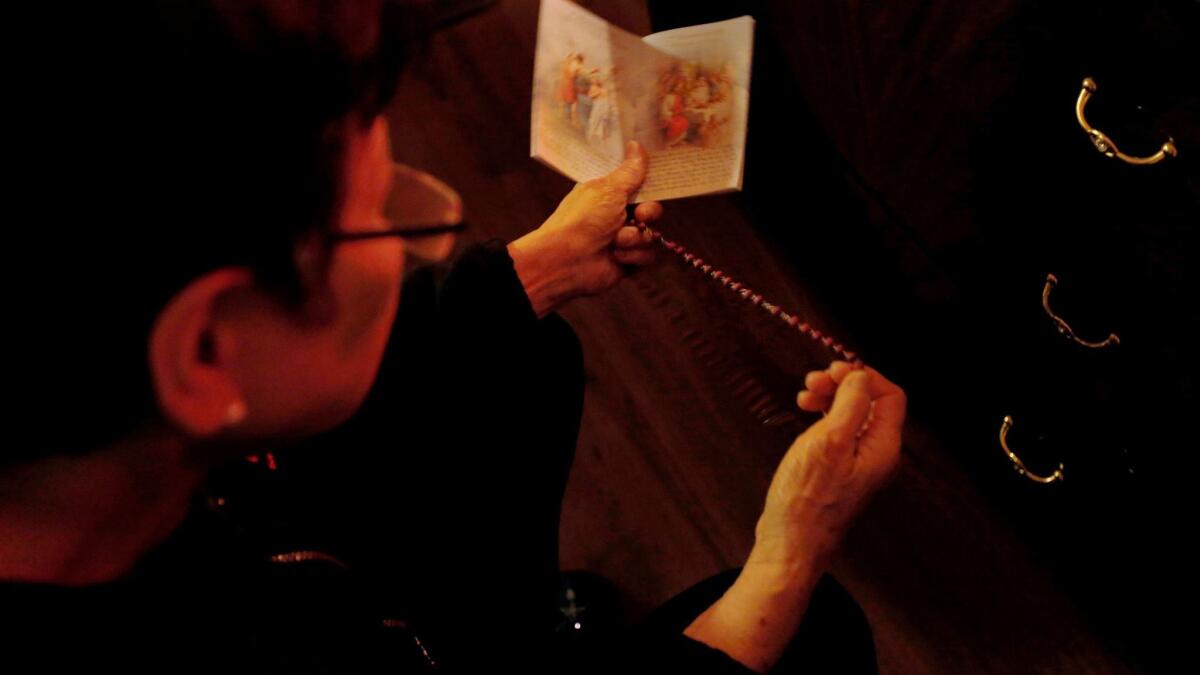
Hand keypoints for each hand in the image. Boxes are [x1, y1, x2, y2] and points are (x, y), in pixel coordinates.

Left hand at [508, 141, 661, 316]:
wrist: (565, 260)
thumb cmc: (582, 220)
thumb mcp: (609, 189)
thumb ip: (630, 171)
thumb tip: (636, 144)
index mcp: (610, 195)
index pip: (639, 186)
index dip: (651, 186)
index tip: (661, 183)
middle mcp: (617, 216)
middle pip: (652, 210)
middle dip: (649, 213)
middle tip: (639, 216)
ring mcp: (623, 240)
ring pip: (651, 236)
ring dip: (636, 238)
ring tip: (616, 242)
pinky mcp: (627, 262)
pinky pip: (647, 256)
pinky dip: (633, 256)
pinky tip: (616, 257)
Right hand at [683, 363, 903, 671]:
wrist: (791, 543)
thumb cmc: (807, 499)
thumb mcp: (829, 441)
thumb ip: (850, 404)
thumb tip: (860, 377)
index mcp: (884, 447)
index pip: (891, 396)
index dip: (864, 377)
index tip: (833, 371)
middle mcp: (877, 454)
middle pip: (871, 403)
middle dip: (842, 385)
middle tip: (812, 383)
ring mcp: (858, 463)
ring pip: (852, 415)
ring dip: (830, 398)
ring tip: (804, 396)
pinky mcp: (838, 469)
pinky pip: (839, 431)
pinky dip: (823, 415)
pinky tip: (805, 413)